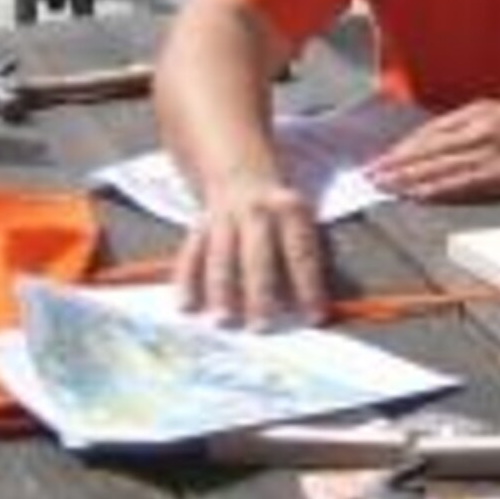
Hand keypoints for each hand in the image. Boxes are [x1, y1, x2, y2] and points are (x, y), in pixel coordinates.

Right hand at [173, 171, 327, 328]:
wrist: (241, 171)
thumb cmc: (280, 211)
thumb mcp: (302, 220)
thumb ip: (307, 258)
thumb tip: (310, 308)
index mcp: (289, 211)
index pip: (301, 253)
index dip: (308, 285)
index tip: (313, 317)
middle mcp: (257, 212)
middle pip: (258, 256)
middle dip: (260, 293)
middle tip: (262, 327)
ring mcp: (224, 218)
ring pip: (221, 257)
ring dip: (222, 291)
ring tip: (224, 322)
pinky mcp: (199, 226)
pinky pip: (191, 254)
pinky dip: (187, 280)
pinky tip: (186, 306)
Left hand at [366, 101, 499, 203]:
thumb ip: (477, 135)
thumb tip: (442, 154)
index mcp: (483, 111)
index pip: (432, 130)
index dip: (404, 147)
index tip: (382, 159)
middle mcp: (485, 124)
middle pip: (430, 145)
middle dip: (396, 162)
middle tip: (369, 175)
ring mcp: (496, 146)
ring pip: (441, 163)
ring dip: (408, 177)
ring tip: (384, 187)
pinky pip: (464, 181)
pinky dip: (437, 189)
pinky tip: (417, 196)